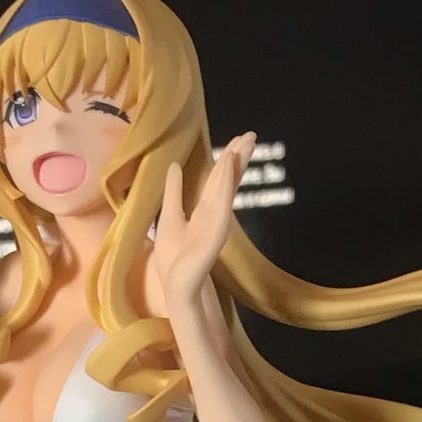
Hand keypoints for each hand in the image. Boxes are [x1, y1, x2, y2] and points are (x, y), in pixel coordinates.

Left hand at [151, 133, 255, 313]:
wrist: (178, 286)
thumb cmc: (174, 258)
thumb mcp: (170, 216)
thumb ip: (174, 192)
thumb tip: (173, 165)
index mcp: (205, 209)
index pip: (219, 180)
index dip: (228, 160)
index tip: (238, 141)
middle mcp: (214, 212)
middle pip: (228, 179)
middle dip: (238, 156)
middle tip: (250, 134)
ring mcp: (217, 220)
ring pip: (226, 185)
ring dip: (235, 162)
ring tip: (245, 141)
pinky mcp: (216, 231)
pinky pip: (221, 201)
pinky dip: (226, 181)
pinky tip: (229, 162)